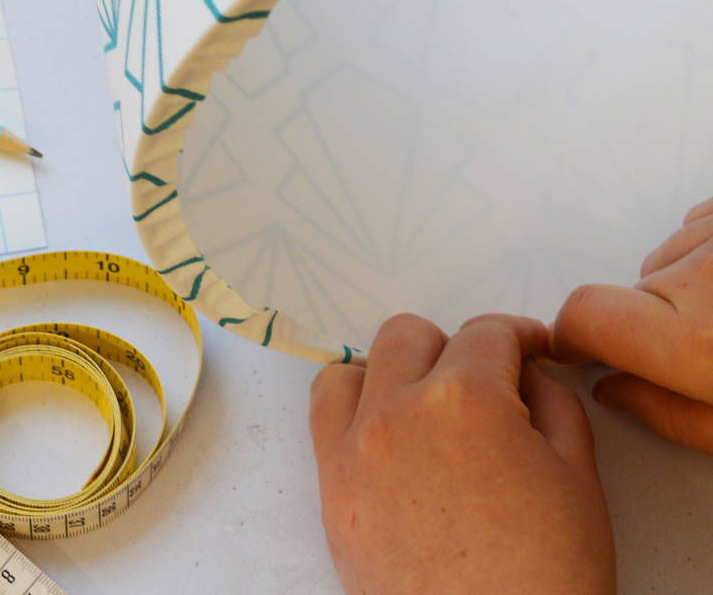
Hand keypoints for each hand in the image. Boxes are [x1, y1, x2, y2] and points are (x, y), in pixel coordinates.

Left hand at [309, 314, 614, 594]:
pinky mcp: (330, 490)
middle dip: (454, 349)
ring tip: (424, 410)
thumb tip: (523, 371)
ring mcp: (353, 450)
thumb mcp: (579, 478)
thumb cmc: (549, 577)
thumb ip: (551, 401)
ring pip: (354, 369)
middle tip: (484, 387)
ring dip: (390, 373)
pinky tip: (390, 439)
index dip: (518, 335)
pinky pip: (324, 418)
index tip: (530, 349)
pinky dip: (353, 411)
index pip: (487, 332)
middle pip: (411, 335)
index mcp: (466, 400)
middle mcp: (397, 411)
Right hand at [550, 195, 712, 453]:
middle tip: (703, 348)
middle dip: (652, 319)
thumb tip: (611, 390)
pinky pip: (697, 227)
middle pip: (631, 291)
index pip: (585, 315)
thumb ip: (671, 417)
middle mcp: (705, 273)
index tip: (574, 349)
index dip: (574, 336)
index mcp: (699, 339)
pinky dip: (708, 254)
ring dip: (685, 283)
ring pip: (665, 258)